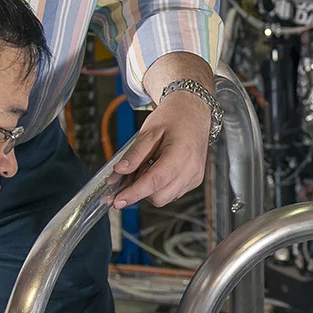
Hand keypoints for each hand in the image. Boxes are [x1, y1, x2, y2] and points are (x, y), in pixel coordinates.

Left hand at [112, 56, 215, 208]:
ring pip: (165, 198)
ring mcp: (195, 177)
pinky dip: (159, 187)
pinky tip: (157, 169)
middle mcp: (191, 170)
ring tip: (148, 166)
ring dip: (150, 189)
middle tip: (134, 170)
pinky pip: (172, 193)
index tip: (118, 201)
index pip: (155, 181)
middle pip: (159, 196)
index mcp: (181, 154)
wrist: (194, 112)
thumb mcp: (149, 131)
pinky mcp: (194, 181)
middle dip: (140, 189)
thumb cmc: (174, 117)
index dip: (134, 193)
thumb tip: (119, 171)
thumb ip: (134, 154)